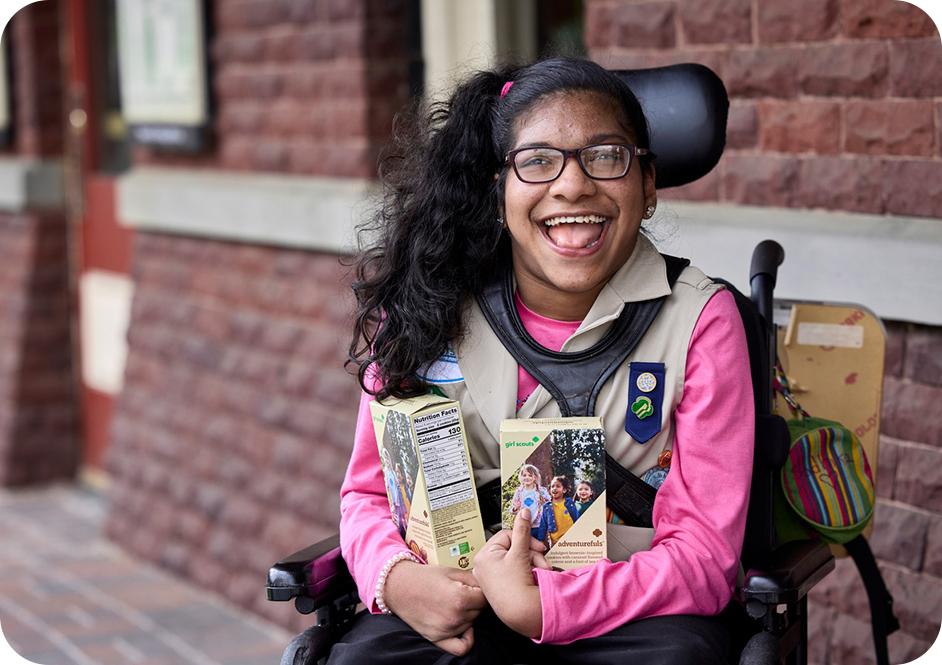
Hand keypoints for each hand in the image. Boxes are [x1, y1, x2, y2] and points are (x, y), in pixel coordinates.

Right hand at [383, 560, 485, 655]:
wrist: (400, 587)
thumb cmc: (425, 577)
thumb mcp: (452, 571)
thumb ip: (475, 579)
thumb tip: (489, 586)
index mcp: (461, 598)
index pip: (485, 598)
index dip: (481, 590)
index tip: (474, 587)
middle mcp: (455, 617)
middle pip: (479, 612)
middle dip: (474, 602)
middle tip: (462, 592)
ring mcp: (447, 630)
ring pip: (471, 624)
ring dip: (468, 615)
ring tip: (453, 603)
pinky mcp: (437, 639)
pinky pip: (461, 647)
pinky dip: (466, 638)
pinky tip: (462, 627)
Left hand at [472, 508, 545, 637]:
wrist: (521, 613)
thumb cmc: (515, 586)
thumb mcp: (520, 553)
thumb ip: (523, 530)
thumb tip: (523, 512)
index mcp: (484, 555)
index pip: (507, 535)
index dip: (525, 539)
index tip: (537, 546)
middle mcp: (484, 565)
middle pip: (512, 548)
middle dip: (530, 554)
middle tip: (540, 560)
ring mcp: (491, 576)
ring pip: (515, 559)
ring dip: (531, 563)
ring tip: (539, 571)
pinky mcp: (499, 586)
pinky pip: (514, 571)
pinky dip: (525, 572)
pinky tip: (532, 577)